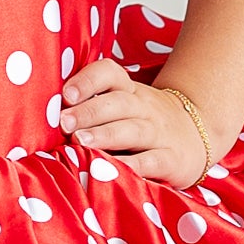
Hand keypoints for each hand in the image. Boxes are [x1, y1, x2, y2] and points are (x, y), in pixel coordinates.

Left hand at [56, 60, 213, 180]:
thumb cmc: (146, 122)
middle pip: (117, 103)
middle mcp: (145, 108)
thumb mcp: (125, 106)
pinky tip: (113, 170)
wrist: (199, 134)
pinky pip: (151, 161)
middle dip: (88, 111)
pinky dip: (133, 165)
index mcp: (129, 91)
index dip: (88, 80)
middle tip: (63, 122)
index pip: (110, 73)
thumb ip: (94, 106)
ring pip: (132, 130)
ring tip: (81, 141)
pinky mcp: (172, 159)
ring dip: (105, 135)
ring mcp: (160, 133)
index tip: (65, 94)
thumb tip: (44, 116)